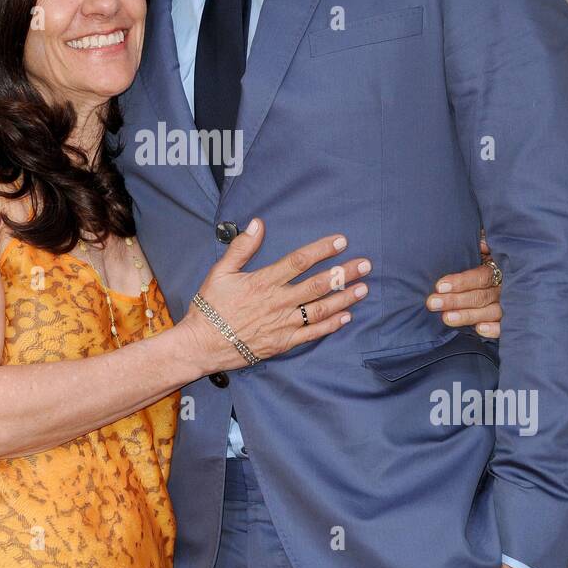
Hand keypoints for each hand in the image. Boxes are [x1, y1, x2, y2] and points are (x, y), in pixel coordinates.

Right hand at [181, 218, 370, 372]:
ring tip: (363, 288)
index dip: (322, 250)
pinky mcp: (283, 343)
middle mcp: (278, 302)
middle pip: (317, 284)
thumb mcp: (220, 271)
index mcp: (263, 281)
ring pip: (320, 309)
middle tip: (365, 264)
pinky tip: (346, 317)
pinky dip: (330, 325)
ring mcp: (283, 324)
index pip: (299, 261)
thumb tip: (258, 223)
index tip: (341, 242)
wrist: (202, 344)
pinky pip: (312, 333)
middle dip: (343, 273)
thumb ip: (241, 248)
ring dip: (344, 298)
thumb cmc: (209, 307)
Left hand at [426, 232, 501, 336]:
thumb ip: (485, 244)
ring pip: (490, 312)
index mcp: (497, 268)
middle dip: (454, 301)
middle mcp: (504, 288)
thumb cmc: (489, 260)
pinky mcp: (511, 321)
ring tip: (447, 318)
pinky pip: (505, 327)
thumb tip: (481, 244)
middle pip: (480, 296)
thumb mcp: (489, 248)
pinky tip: (479, 330)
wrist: (517, 273)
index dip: (460, 282)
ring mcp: (509, 305)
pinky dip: (494, 329)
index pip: (479, 276)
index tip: (439, 286)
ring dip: (468, 316)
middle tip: (432, 303)